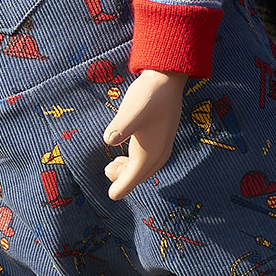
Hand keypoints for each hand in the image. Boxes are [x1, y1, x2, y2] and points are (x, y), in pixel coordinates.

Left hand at [102, 69, 186, 200]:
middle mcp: (159, 154)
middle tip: (108, 169)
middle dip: (123, 179)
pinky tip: (126, 155)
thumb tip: (109, 141)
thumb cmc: (149, 94)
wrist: (168, 78)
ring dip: (129, 170)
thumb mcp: (131, 111)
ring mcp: (162, 147)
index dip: (120, 188)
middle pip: (138, 176)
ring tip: (114, 164)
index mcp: (150, 153)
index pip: (133, 178)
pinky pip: (149, 160)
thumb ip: (121, 127)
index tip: (111, 197)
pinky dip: (136, 162)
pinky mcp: (162, 138)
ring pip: (144, 169)